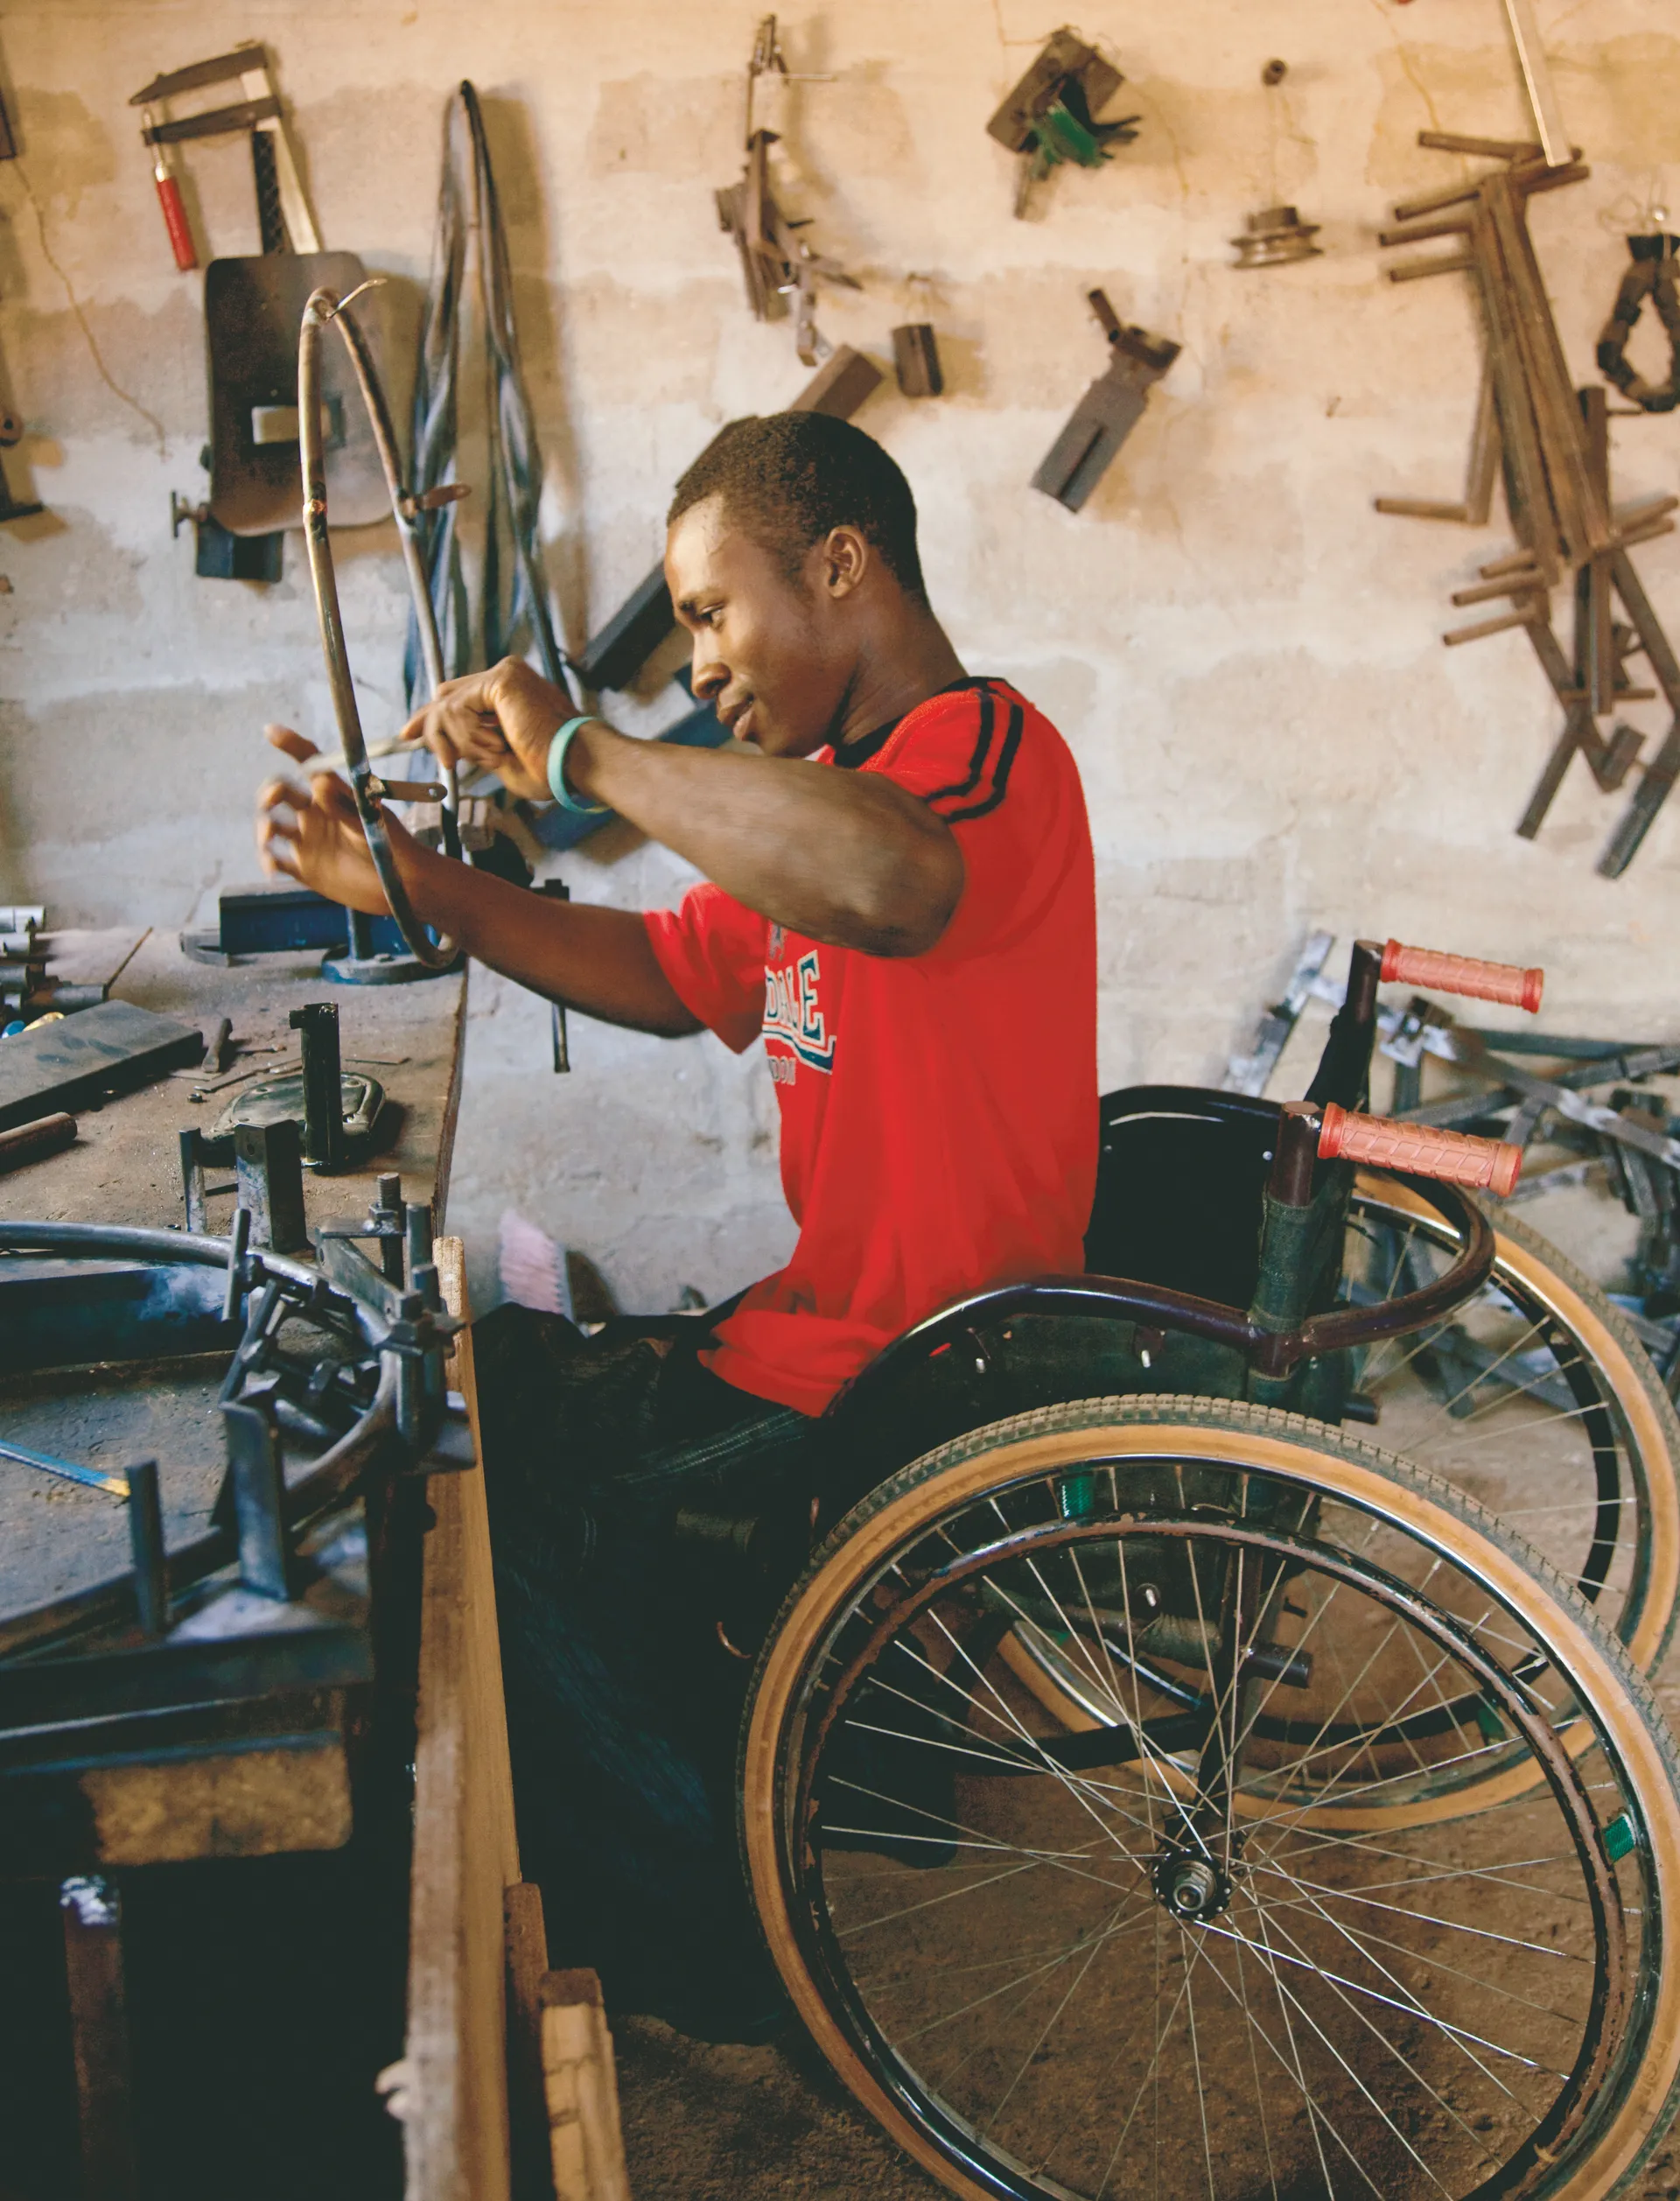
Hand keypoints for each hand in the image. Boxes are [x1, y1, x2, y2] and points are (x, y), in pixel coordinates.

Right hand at [256, 725, 419, 914]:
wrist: (402, 884)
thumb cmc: (392, 844)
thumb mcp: (369, 821)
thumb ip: (344, 806)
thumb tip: (320, 782)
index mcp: (332, 794)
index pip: (309, 763)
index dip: (290, 745)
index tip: (270, 731)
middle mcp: (315, 813)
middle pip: (281, 793)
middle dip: (271, 792)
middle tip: (274, 798)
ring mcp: (307, 840)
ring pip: (273, 826)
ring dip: (264, 826)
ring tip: (270, 835)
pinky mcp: (305, 867)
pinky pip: (278, 860)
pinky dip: (268, 861)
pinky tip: (272, 868)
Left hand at [397, 658, 570, 804]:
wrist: (574, 764)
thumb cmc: (549, 768)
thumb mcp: (497, 758)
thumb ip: (471, 745)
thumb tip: (444, 745)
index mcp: (507, 694)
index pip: (457, 698)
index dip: (431, 718)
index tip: (410, 735)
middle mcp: (505, 677)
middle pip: (446, 696)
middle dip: (431, 726)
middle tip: (435, 752)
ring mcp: (504, 675)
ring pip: (448, 706)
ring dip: (463, 742)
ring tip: (493, 756)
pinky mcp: (501, 680)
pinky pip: (458, 709)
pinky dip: (469, 736)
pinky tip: (497, 747)